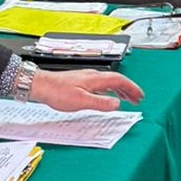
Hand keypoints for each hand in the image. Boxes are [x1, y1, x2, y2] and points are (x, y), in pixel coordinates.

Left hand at [29, 68, 144, 111]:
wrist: (40, 85)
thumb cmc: (57, 91)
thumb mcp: (81, 101)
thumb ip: (100, 103)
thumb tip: (116, 104)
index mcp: (95, 78)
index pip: (119, 80)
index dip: (132, 88)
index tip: (140, 96)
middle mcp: (92, 76)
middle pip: (116, 80)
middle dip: (129, 89)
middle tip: (138, 99)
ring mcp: (86, 78)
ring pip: (108, 82)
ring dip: (120, 90)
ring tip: (127, 99)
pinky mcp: (80, 82)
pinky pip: (101, 85)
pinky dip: (109, 91)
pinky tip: (107, 97)